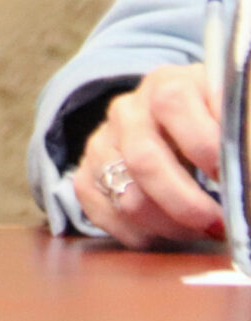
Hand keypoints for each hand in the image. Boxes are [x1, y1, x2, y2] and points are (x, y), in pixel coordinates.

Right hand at [75, 64, 223, 247]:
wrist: (171, 124)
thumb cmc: (213, 124)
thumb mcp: (231, 113)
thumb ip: (241, 129)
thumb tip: (247, 165)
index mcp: (166, 86)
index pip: (172, 104)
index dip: (205, 145)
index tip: (231, 177)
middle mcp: (127, 111)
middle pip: (143, 160)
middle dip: (186, 204)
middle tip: (218, 224)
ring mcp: (101, 142)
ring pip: (124, 196)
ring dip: (168, 225)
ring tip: (199, 230)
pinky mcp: (85, 173)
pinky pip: (102, 213)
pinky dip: (139, 234)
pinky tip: (168, 231)